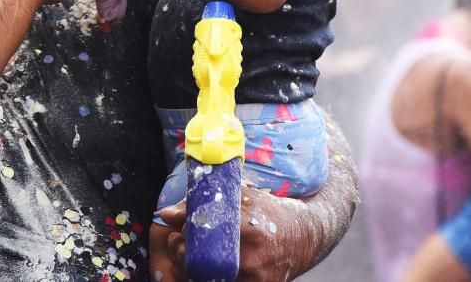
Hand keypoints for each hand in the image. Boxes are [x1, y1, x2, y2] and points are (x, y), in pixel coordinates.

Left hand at [158, 187, 311, 281]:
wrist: (304, 236)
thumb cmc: (269, 212)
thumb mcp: (240, 198)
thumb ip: (203, 202)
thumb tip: (167, 215)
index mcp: (248, 229)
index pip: (201, 236)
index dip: (183, 237)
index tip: (180, 232)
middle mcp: (253, 258)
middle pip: (201, 264)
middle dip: (183, 255)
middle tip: (180, 245)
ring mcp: (257, 279)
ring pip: (209, 279)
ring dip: (195, 268)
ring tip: (197, 255)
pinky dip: (212, 277)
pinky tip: (213, 266)